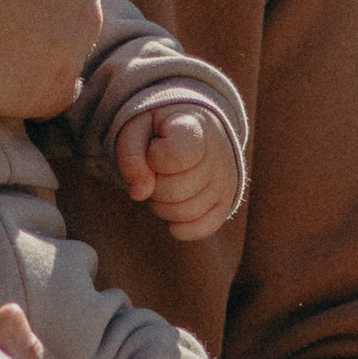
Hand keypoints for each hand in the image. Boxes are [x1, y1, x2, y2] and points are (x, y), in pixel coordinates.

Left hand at [116, 104, 240, 239]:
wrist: (195, 130)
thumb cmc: (160, 131)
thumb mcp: (137, 129)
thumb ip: (131, 156)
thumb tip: (139, 194)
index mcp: (196, 128)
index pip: (175, 155)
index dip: (154, 158)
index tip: (155, 147)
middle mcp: (218, 155)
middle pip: (173, 191)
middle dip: (153, 186)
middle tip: (156, 171)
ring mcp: (226, 182)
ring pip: (183, 213)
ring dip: (162, 205)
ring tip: (165, 185)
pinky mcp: (226, 204)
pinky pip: (201, 229)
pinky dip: (180, 227)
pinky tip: (172, 212)